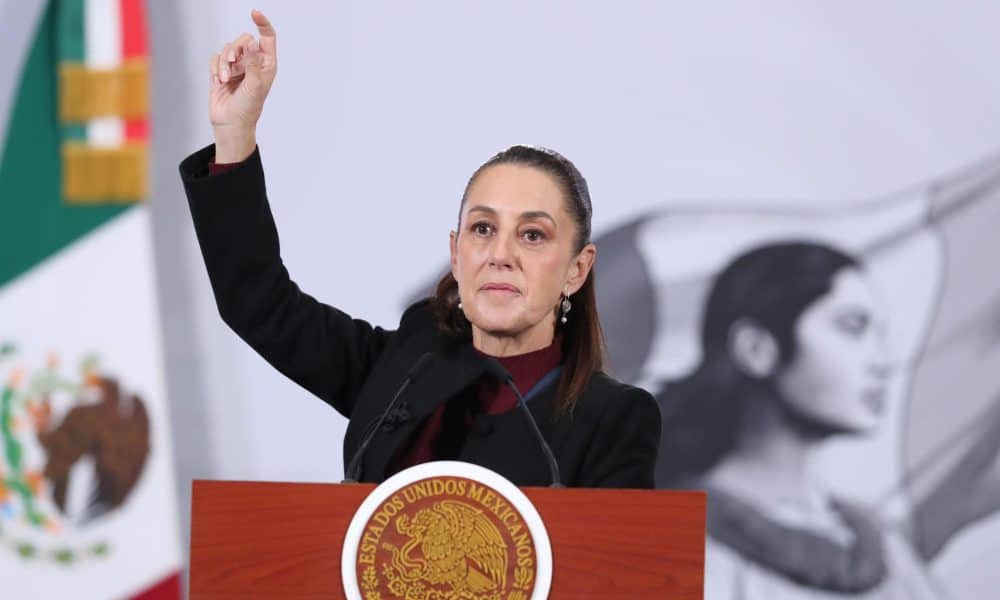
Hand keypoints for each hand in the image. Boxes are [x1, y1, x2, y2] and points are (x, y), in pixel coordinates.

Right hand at [209, 9, 277, 162]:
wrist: (230, 124)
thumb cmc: (248, 109)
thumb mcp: (254, 86)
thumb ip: (252, 63)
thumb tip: (251, 42)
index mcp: (266, 64)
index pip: (267, 37)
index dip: (262, 23)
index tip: (254, 12)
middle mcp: (252, 63)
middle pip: (242, 40)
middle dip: (235, 50)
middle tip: (232, 64)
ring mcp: (237, 67)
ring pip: (227, 49)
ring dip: (224, 64)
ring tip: (225, 80)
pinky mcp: (221, 71)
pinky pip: (215, 58)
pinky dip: (215, 68)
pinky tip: (219, 82)